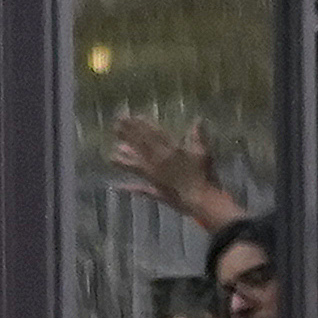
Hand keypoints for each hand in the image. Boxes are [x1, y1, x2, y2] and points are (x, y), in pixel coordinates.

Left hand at [110, 116, 226, 219]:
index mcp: (170, 151)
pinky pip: (140, 189)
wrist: (201, 200)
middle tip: (116, 124)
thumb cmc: (204, 175)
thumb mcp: (203, 153)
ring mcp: (154, 176)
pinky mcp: (154, 190)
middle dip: (128, 134)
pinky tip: (118, 187)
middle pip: (140, 145)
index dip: (141, 125)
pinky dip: (130, 188)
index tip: (130, 116)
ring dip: (124, 158)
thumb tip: (197, 119)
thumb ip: (198, 136)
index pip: (153, 135)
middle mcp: (157, 161)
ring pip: (135, 164)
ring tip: (113, 151)